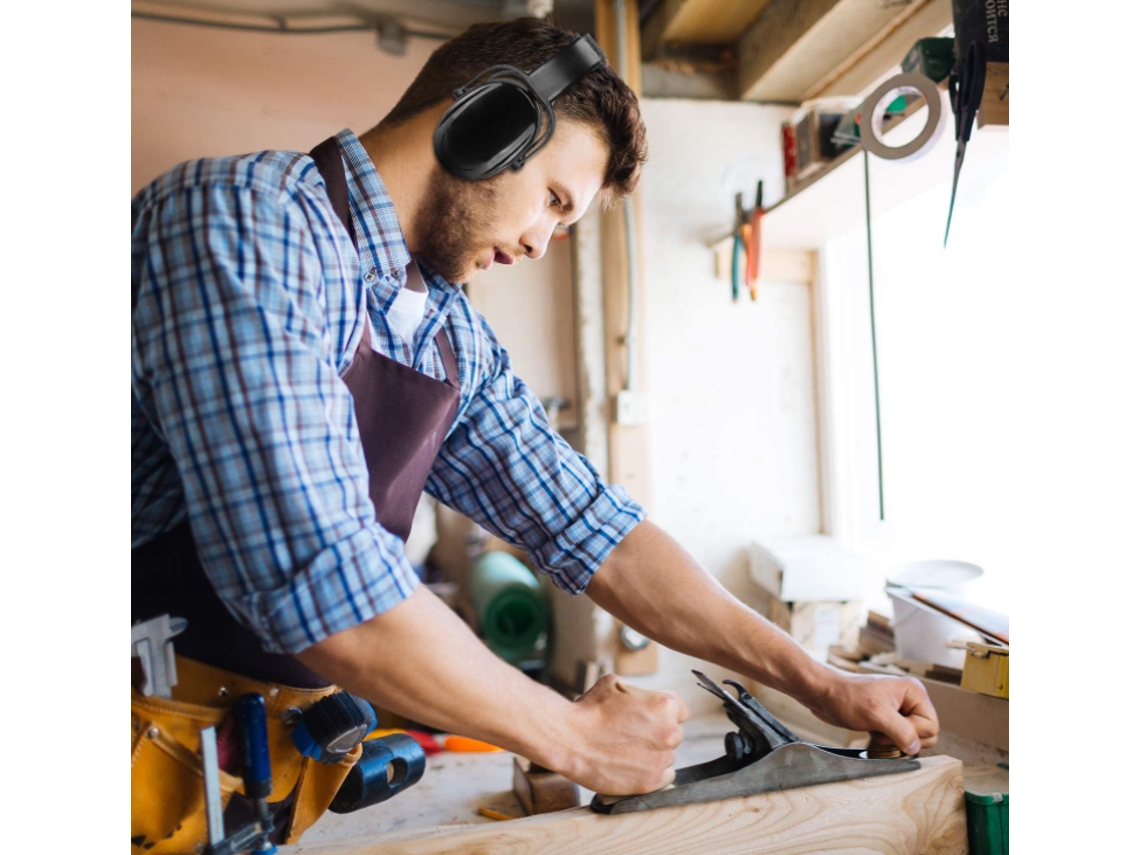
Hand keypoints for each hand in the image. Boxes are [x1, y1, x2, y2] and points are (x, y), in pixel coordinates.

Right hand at [553, 675, 690, 795]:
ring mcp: (661, 758)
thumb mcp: (617, 684)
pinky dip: (652, 773)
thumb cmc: (590, 710)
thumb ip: (641, 692)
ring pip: (667, 756)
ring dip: (653, 754)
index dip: (663, 714)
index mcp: (665, 704)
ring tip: (626, 750)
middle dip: (658, 733)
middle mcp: (669, 732)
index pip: (681, 711)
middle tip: (633, 734)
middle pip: (674, 734)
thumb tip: (645, 699)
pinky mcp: (651, 781)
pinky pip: (665, 777)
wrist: (570, 739)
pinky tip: (632, 765)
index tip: (650, 719)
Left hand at [806, 672, 938, 755]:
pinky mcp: (888, 718)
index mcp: (914, 692)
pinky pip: (899, 738)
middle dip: (904, 738)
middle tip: (882, 730)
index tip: (888, 727)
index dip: (912, 733)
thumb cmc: (846, 697)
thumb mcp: (876, 715)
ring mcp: (899, 709)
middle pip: (926, 734)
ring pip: (912, 738)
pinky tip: (874, 733)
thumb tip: (915, 748)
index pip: (931, 726)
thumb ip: (901, 731)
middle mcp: (910, 699)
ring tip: (876, 731)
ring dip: (895, 741)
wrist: (823, 693)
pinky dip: (888, 741)